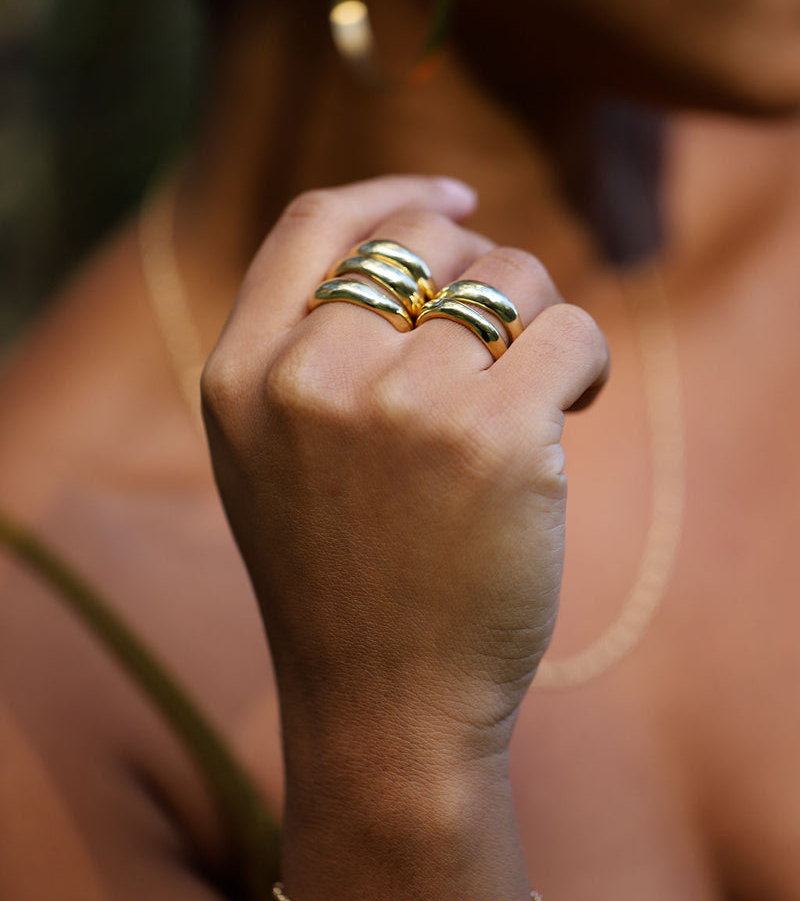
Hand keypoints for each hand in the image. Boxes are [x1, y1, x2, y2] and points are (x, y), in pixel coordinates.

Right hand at [202, 176, 608, 767]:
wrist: (384, 706)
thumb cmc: (342, 581)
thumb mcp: (274, 459)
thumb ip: (306, 352)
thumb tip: (423, 241)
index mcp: (240, 376)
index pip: (314, 226)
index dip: (390, 195)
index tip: (455, 203)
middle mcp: (308, 377)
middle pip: (423, 239)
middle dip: (482, 267)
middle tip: (504, 330)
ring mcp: (399, 404)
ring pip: (510, 278)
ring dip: (539, 318)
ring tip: (537, 385)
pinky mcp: (493, 438)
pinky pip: (570, 330)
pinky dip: (586, 358)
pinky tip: (573, 405)